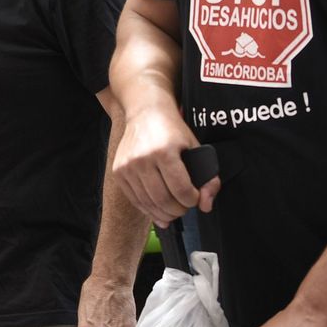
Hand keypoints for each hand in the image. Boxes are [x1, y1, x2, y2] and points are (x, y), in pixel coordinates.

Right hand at [113, 103, 218, 225]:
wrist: (145, 113)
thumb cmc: (172, 130)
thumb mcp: (195, 147)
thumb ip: (207, 178)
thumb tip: (205, 205)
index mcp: (164, 151)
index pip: (181, 189)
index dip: (192, 200)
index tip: (195, 198)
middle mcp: (143, 159)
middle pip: (163, 200)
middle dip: (179, 210)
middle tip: (185, 206)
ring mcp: (128, 166)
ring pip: (148, 203)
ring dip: (164, 213)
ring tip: (174, 210)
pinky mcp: (118, 172)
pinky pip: (134, 199)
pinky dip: (148, 210)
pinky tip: (159, 211)